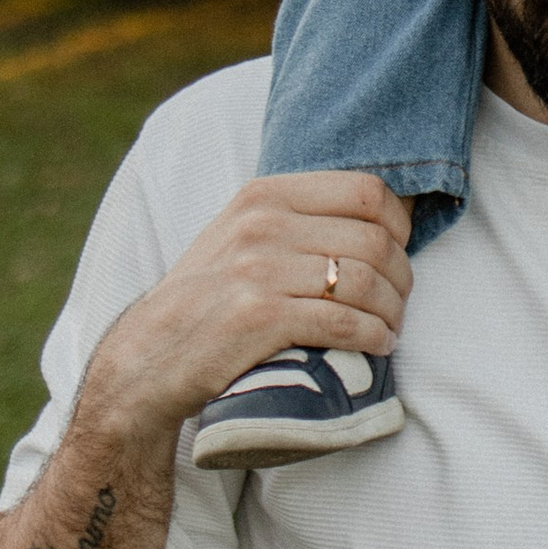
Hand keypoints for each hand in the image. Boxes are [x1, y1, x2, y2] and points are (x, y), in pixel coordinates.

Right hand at [87, 173, 411, 445]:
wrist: (147, 358)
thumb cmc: (207, 299)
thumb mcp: (242, 236)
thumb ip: (298, 219)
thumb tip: (383, 215)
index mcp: (263, 196)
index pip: (366, 189)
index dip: (399, 222)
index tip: (400, 251)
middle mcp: (261, 225)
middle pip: (374, 238)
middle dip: (401, 275)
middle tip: (399, 299)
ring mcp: (259, 271)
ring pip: (365, 280)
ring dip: (392, 309)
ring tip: (390, 325)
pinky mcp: (260, 319)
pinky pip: (343, 321)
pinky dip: (373, 335)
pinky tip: (378, 344)